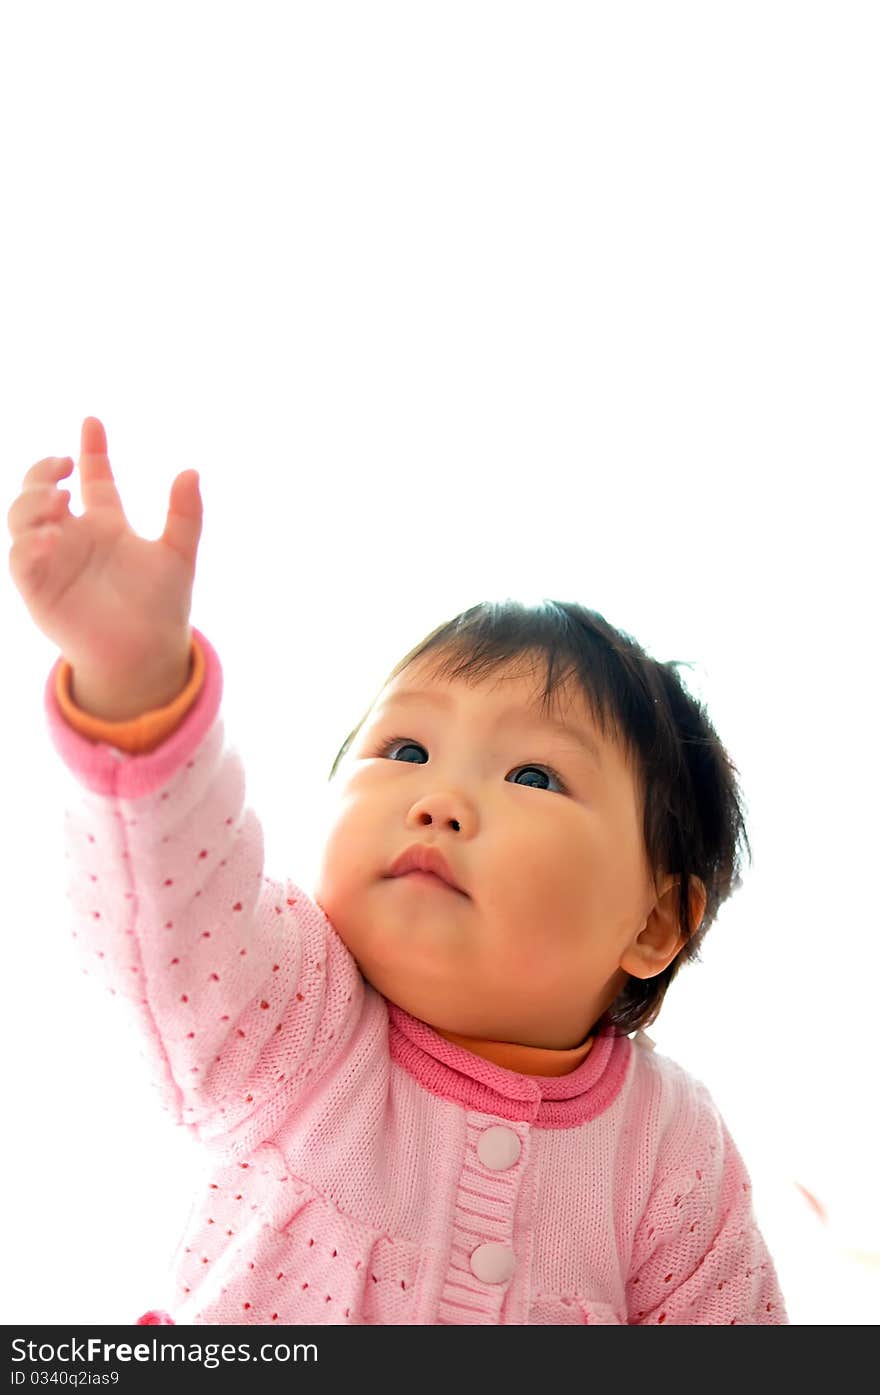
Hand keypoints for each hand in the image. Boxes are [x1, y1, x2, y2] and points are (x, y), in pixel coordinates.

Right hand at [7, 416, 202, 690]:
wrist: (146, 654)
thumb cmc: (161, 607)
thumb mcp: (178, 555)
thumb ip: (185, 515)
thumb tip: (191, 470)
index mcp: (107, 526)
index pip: (94, 479)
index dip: (92, 449)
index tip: (92, 421)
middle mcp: (74, 538)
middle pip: (43, 491)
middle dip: (44, 471)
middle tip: (64, 465)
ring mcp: (52, 561)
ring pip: (21, 516)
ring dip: (34, 500)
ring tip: (61, 500)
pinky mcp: (38, 588)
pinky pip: (21, 558)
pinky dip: (31, 542)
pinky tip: (54, 536)